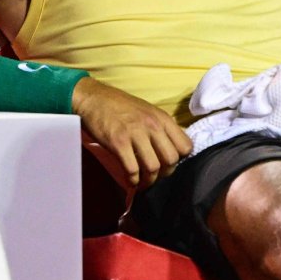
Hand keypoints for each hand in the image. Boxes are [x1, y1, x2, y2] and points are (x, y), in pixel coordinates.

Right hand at [72, 79, 192, 188]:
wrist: (94, 98)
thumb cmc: (122, 106)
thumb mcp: (149, 112)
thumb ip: (162, 128)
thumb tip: (174, 148)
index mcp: (163, 119)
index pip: (186, 146)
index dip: (180, 159)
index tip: (169, 163)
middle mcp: (153, 126)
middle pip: (171, 160)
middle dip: (165, 173)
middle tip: (156, 175)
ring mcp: (136, 134)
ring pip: (153, 167)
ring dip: (149, 180)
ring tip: (142, 181)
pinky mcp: (119, 143)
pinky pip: (132, 169)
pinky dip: (132, 180)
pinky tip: (130, 180)